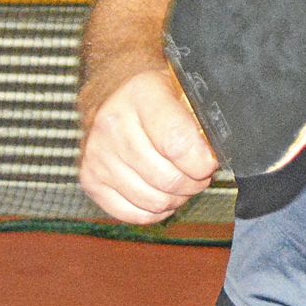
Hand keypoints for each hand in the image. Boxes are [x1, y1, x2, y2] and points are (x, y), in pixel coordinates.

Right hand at [78, 69, 218, 224]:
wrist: (115, 92)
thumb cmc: (157, 95)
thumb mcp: (182, 91)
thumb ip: (201, 120)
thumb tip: (215, 156)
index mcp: (141, 95)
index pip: (176, 144)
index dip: (202, 162)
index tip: (210, 162)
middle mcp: (112, 125)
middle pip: (166, 178)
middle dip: (193, 182)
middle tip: (198, 173)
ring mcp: (97, 155)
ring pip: (152, 201)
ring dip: (176, 198)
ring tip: (181, 181)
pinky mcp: (89, 179)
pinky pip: (132, 214)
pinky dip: (154, 211)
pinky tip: (161, 193)